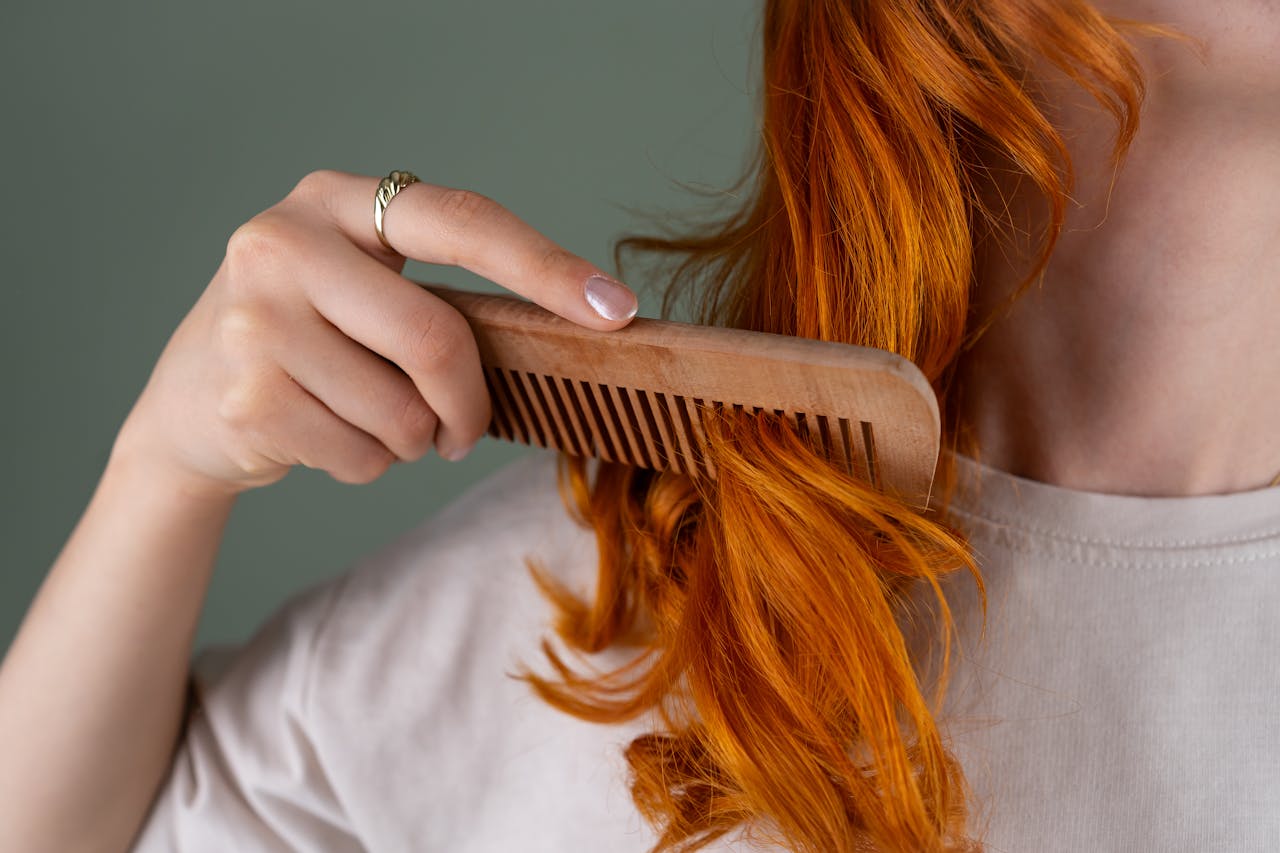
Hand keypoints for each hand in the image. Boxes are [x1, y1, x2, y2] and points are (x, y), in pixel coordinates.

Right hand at [111, 169, 638, 498]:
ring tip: (369, 422)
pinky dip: (370, 465)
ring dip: (412, 441)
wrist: (188, 404)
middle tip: (461, 431)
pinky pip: (364, 457)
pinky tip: (326, 438)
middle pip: (436, 338)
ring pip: (403, 414)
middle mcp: (284, 244)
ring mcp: (254, 320)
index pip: (460, 221)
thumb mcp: (356, 288)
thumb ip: (431, 298)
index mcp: (333, 202)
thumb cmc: (307, 341)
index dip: (545, 267)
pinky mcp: (245, 396)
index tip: (617, 310)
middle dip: (468, 404)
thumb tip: (570, 333)